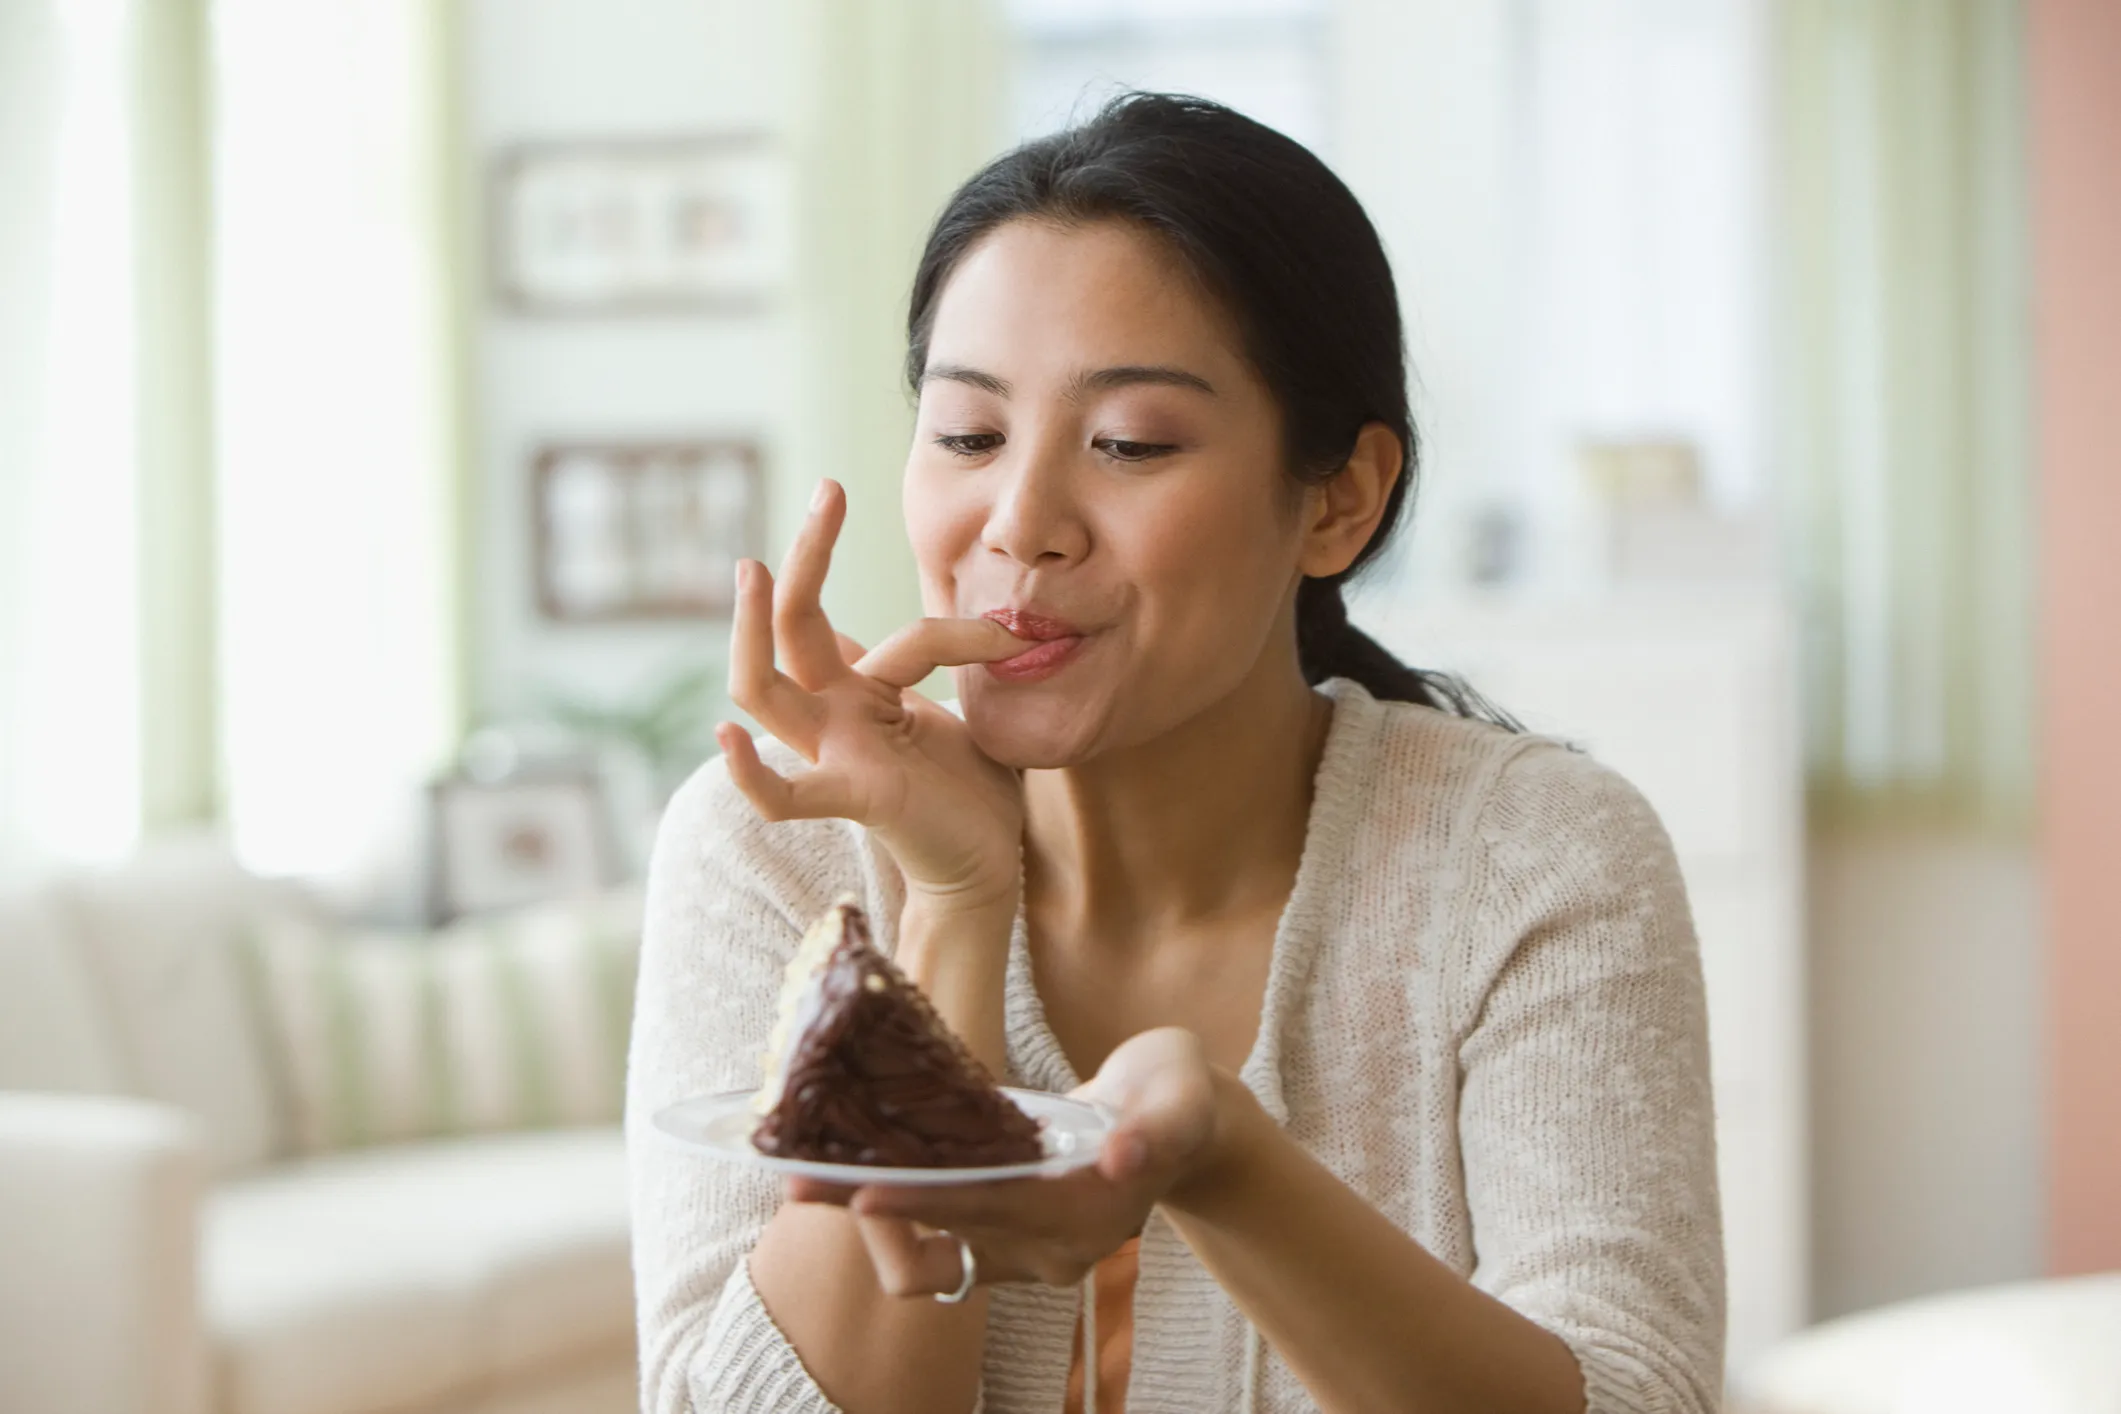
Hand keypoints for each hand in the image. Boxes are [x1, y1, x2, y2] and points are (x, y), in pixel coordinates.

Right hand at [719, 480, 1029, 905]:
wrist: (987, 862)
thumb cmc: (969, 790)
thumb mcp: (948, 710)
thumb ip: (919, 667)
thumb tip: (891, 621)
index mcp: (859, 690)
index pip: (877, 631)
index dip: (943, 623)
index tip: (987, 619)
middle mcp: (834, 714)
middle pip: (795, 626)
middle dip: (809, 556)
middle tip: (830, 489)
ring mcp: (833, 752)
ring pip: (764, 689)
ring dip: (752, 632)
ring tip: (755, 570)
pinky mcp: (850, 796)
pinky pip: (783, 795)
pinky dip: (750, 774)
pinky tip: (727, 739)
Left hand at [786, 1028, 1235, 1297]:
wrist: (1181, 1123)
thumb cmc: (1178, 1098)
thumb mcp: (1181, 1100)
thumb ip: (1157, 1130)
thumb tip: (1124, 1158)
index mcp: (1087, 1215)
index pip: (992, 1210)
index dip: (925, 1203)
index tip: (864, 1191)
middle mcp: (1049, 1250)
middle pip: (946, 1238)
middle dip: (871, 1209)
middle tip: (798, 1178)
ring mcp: (1025, 1253)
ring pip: (931, 1256)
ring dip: (872, 1218)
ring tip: (811, 1174)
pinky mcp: (1006, 1238)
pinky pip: (937, 1242)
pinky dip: (898, 1213)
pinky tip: (860, 1170)